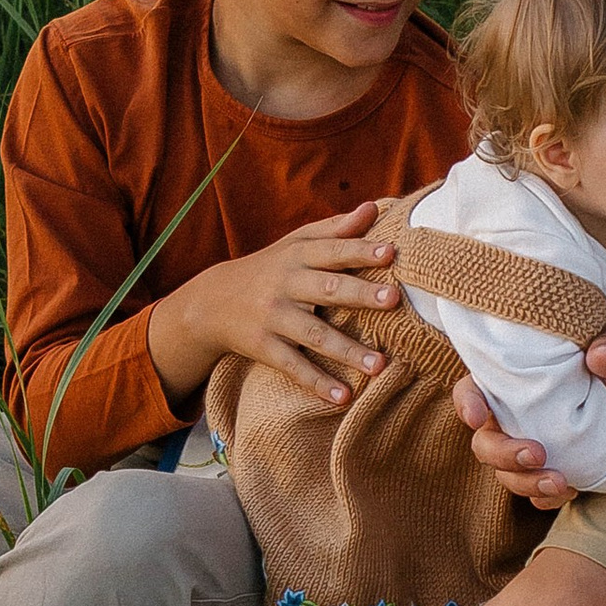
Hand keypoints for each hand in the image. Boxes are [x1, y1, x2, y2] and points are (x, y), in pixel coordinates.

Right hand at [147, 203, 401, 412]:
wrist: (212, 302)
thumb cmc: (270, 268)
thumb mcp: (295, 244)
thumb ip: (335, 229)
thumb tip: (374, 208)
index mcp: (298, 257)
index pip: (333, 251)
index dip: (360, 251)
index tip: (390, 252)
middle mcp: (286, 285)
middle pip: (327, 289)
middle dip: (360, 294)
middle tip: (393, 299)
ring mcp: (274, 318)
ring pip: (314, 334)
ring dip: (347, 350)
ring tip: (380, 365)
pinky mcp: (264, 347)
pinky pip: (293, 366)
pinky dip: (317, 383)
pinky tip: (343, 398)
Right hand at [456, 325, 605, 508]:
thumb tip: (604, 358)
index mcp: (515, 377)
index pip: (474, 388)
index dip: (467, 403)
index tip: (477, 417)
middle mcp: (515, 414)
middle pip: (486, 442)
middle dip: (504, 454)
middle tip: (537, 454)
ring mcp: (532, 444)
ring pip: (507, 473)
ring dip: (527, 483)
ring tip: (561, 483)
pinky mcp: (555, 468)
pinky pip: (538, 493)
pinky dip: (549, 497)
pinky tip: (572, 490)